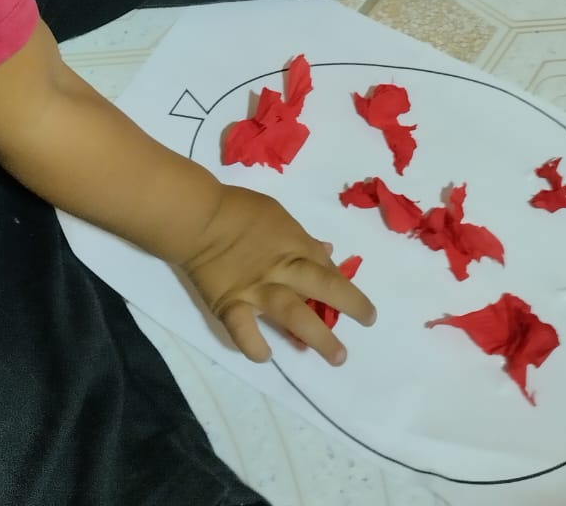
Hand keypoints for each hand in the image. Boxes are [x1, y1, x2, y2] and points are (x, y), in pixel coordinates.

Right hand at [179, 184, 375, 365]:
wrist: (198, 217)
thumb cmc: (238, 209)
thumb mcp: (276, 214)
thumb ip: (301, 236)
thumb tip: (325, 250)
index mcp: (294, 246)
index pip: (327, 268)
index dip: (345, 285)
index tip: (356, 302)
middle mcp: (282, 270)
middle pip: (322, 287)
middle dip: (349, 305)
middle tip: (367, 321)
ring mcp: (257, 290)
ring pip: (293, 315)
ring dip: (318, 336)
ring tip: (337, 356)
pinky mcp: (230, 305)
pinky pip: (245, 331)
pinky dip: (255, 346)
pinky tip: (265, 355)